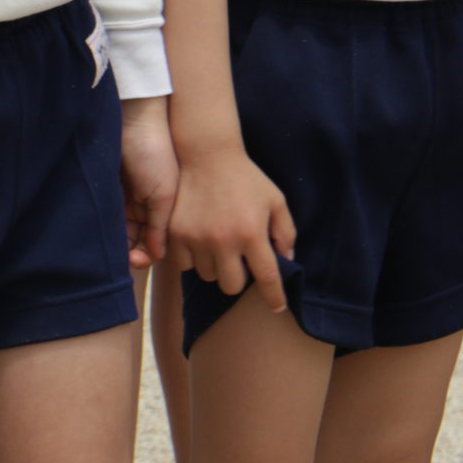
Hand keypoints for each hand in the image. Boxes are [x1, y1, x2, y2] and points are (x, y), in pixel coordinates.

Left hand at [119, 95, 176, 269]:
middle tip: (123, 259)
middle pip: (136, 238)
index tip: (137, 260)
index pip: (156, 240)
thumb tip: (158, 254)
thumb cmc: (154, 153)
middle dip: (130, 252)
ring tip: (111, 251)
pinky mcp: (107, 190)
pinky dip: (104, 228)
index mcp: (163, 206)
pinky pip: (105, 216)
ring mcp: (124, 198)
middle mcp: (144, 205)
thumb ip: (160, 225)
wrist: (132, 120)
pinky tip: (100, 235)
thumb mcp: (164, 194)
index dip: (147, 254)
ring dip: (116, 244)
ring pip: (119, 231)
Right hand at [170, 141, 294, 311]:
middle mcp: (224, 240)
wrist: (207, 155)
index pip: (267, 279)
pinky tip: (198, 239)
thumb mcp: (275, 200)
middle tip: (238, 257)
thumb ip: (286, 232)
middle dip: (238, 276)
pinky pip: (184, 264)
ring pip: (207, 275)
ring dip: (215, 265)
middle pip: (231, 286)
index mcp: (252, 233)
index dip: (274, 298)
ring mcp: (196, 238)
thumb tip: (287, 260)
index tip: (277, 307)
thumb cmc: (246, 179)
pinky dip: (192, 258)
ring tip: (217, 242)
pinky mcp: (175, 234)